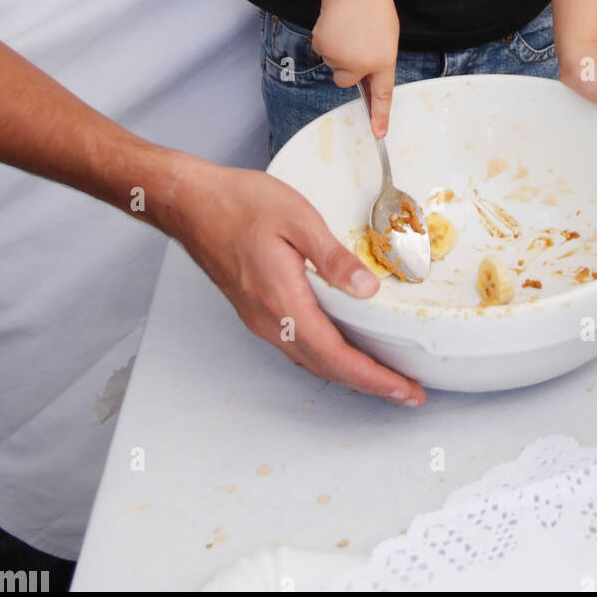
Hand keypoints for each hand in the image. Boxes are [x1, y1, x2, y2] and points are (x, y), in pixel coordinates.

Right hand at [160, 153, 424, 404]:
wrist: (190, 203)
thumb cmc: (237, 204)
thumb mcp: (296, 218)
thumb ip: (333, 257)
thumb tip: (367, 290)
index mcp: (283, 301)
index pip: (336, 355)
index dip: (374, 378)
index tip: (405, 390)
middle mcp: (270, 320)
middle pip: (326, 367)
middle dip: (370, 383)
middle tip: (407, 392)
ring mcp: (260, 318)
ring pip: (311, 360)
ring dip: (348, 374)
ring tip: (382, 377)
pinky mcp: (255, 310)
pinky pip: (297, 346)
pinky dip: (327, 358)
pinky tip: (340, 350)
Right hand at [312, 0, 398, 136]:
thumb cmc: (374, 9)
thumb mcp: (386, 37)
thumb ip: (377, 59)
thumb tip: (361, 74)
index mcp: (384, 60)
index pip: (383, 94)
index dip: (380, 116)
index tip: (378, 133)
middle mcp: (362, 64)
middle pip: (345, 80)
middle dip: (346, 67)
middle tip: (353, 42)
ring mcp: (341, 57)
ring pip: (333, 64)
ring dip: (337, 50)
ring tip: (347, 29)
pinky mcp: (324, 48)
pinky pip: (322, 51)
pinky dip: (326, 41)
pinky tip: (335, 26)